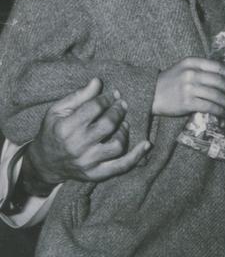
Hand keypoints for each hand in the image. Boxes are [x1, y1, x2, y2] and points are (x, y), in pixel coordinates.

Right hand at [23, 78, 150, 186]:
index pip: (94, 108)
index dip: (106, 98)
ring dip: (124, 131)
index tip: (112, 95)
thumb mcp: (57, 111)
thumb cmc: (53, 132)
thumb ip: (78, 96)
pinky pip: (121, 166)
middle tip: (122, 105)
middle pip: (108, 125)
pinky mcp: (96, 174)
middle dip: (118, 111)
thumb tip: (98, 82)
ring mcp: (88, 162)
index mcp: (65, 128)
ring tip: (123, 123)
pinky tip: (146, 144)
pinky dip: (136, 155)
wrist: (46, 163)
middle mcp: (77, 146)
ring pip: (117, 145)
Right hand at [152, 57, 224, 116]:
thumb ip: (200, 69)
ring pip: (216, 95)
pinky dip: (219, 110)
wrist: (151, 93)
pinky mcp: (187, 103)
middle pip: (219, 81)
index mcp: (191, 62)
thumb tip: (223, 78)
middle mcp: (191, 74)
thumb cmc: (169, 82)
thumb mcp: (183, 68)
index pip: (217, 66)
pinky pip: (209, 106)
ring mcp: (189, 88)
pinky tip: (222, 113)